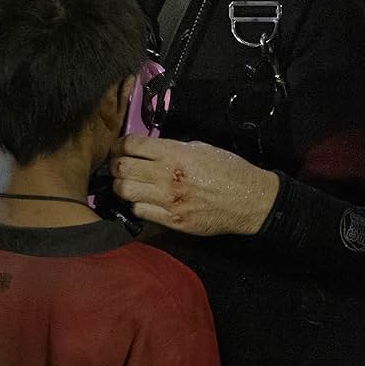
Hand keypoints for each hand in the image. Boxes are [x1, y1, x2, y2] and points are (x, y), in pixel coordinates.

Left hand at [110, 136, 279, 236]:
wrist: (249, 200)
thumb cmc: (228, 170)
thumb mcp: (201, 148)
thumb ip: (172, 148)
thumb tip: (147, 150)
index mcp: (175, 153)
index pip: (131, 145)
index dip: (119, 145)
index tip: (119, 148)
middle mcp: (167, 175)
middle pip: (122, 168)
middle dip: (115, 165)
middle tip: (118, 166)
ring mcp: (168, 200)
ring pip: (124, 191)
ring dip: (121, 186)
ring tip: (127, 184)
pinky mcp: (171, 220)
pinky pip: (139, 211)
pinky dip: (136, 204)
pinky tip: (143, 200)